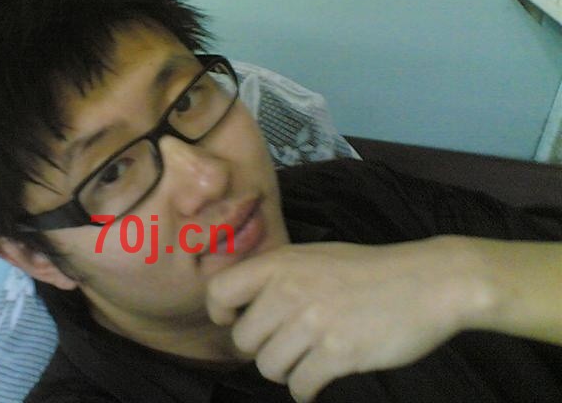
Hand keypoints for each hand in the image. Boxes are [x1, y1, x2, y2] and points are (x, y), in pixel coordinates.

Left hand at [206, 237, 481, 401]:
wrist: (427, 282)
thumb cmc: (371, 270)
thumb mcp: (316, 257)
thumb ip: (281, 276)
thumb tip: (248, 304)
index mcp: (281, 264)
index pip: (220, 291)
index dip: (223, 313)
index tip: (239, 321)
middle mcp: (289, 291)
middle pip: (243, 340)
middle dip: (262, 349)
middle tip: (285, 346)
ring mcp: (312, 322)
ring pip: (268, 367)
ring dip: (285, 371)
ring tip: (305, 362)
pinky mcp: (337, 353)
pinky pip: (300, 386)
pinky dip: (306, 390)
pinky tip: (318, 381)